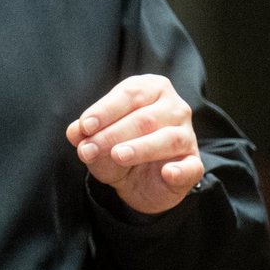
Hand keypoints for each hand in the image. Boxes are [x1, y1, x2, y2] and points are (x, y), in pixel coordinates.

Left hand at [66, 74, 203, 214]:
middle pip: (144, 117)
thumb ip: (85, 133)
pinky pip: (191, 166)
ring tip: (118, 156)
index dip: (105, 110)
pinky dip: (180, 170)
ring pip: (168, 139)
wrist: (137, 181)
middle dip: (113, 134)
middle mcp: (174, 107)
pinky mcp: (193, 164)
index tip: (85, 126)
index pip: (129, 94)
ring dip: (141, 148)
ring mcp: (188, 135)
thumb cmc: (118, 146)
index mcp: (151, 89)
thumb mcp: (96, 139)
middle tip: (89, 149)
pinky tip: (167, 173)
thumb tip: (75, 132)